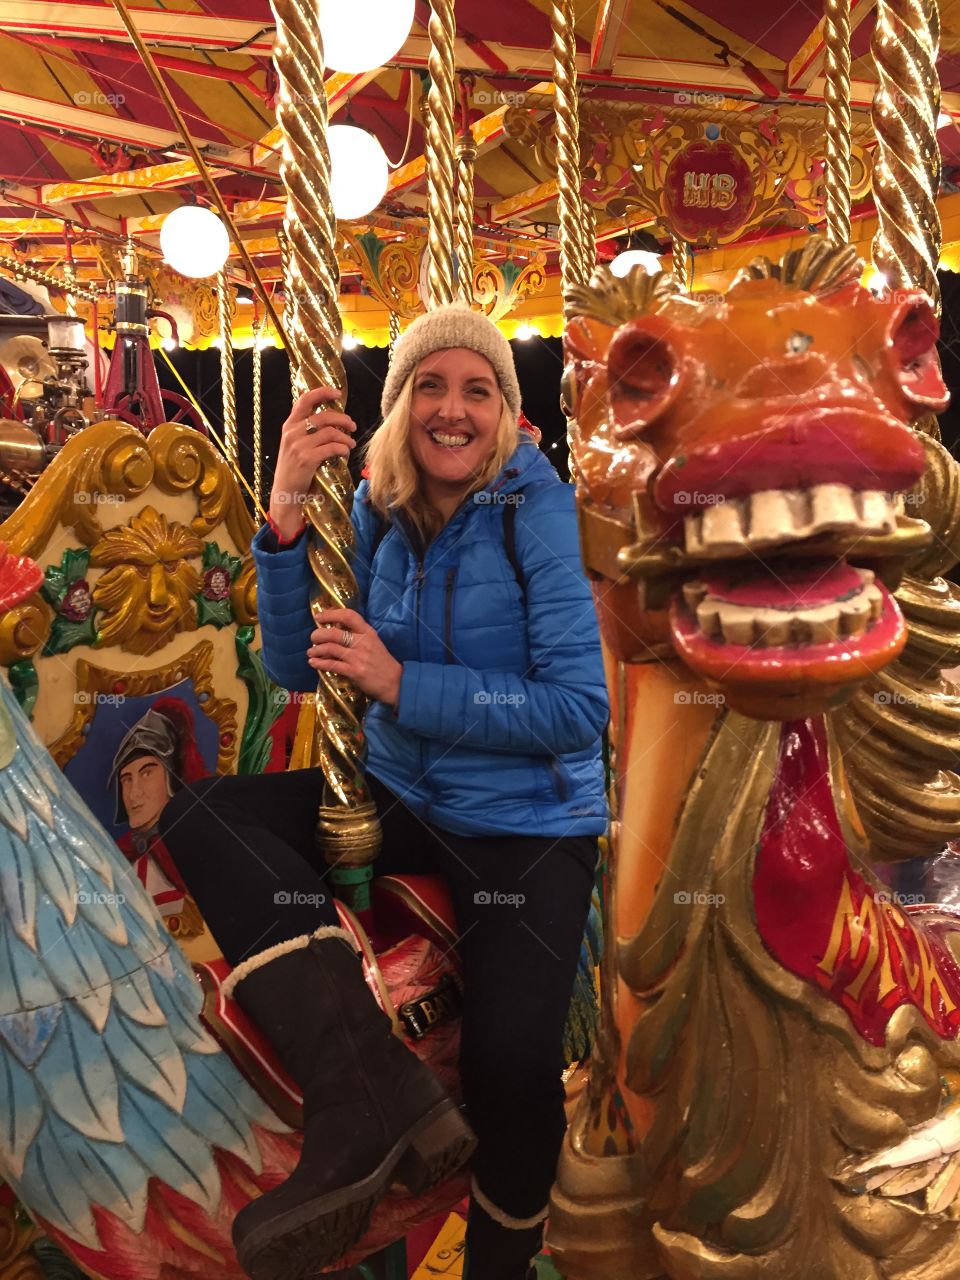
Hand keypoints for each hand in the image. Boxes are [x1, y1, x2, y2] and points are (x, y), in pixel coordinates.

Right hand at [269, 387, 355, 539]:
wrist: (285, 492)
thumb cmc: (294, 468)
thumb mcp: (294, 444)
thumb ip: (307, 430)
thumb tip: (332, 419)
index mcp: (289, 425)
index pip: (305, 399)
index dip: (322, 392)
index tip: (337, 393)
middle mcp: (292, 432)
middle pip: (324, 416)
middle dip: (343, 419)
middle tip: (352, 427)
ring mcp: (298, 446)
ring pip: (331, 432)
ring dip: (346, 437)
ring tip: (351, 443)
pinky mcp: (306, 459)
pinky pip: (332, 448)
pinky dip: (343, 449)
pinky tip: (345, 452)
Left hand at [308, 608, 402, 706]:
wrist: (395, 682)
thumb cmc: (382, 662)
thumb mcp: (373, 643)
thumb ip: (357, 635)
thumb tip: (334, 629)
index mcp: (368, 632)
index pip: (348, 616)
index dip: (331, 614)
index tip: (319, 616)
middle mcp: (363, 642)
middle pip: (334, 633)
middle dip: (318, 634)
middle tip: (313, 638)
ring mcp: (358, 657)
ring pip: (330, 648)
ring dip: (316, 650)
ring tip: (311, 652)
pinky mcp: (354, 672)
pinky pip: (332, 665)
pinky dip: (319, 663)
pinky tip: (313, 662)